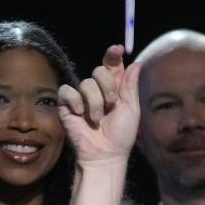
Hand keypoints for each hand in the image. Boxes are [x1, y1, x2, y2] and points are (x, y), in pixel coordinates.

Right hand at [57, 45, 140, 170]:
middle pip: (99, 70)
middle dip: (107, 87)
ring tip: (97, 120)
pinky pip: (67, 91)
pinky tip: (80, 114)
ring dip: (94, 102)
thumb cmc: (121, 135)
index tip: (118, 50)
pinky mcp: (67, 105)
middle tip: (111, 105)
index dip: (113, 55)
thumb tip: (136, 62)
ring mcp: (81, 96)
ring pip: (85, 83)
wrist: (105, 154)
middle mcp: (97, 89)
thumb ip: (130, 86)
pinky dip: (75, 102)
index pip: (112, 64)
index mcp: (114, 87)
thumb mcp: (131, 109)